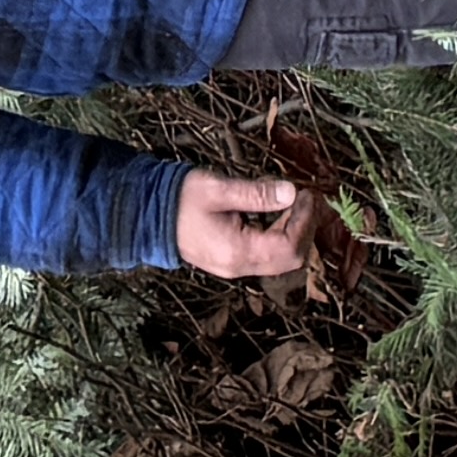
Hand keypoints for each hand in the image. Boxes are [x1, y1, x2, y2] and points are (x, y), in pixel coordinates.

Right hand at [173, 169, 312, 276]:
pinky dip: (280, 236)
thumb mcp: (218, 189)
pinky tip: (278, 213)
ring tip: (296, 202)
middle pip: (289, 259)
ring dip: (295, 233)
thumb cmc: (181, 199)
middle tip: (308, 198)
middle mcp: (239, 267)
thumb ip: (256, 193)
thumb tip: (291, 192)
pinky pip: (267, 256)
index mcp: (237, 251)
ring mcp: (235, 267)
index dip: (304, 221)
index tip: (307, 193)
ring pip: (280, 260)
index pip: (287, 247)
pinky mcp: (232, 261)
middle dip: (305, 228)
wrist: (148, 216)